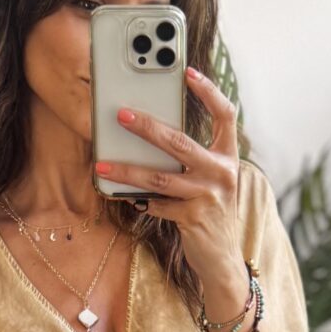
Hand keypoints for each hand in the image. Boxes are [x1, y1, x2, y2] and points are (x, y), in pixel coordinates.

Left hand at [94, 64, 244, 301]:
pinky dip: (137, 200)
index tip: (187, 72)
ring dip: (127, 171)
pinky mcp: (193, 218)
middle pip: (179, 142)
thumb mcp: (210, 181)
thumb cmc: (210, 213)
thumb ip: (192, 159)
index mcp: (228, 157)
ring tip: (102, 165)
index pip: (225, 115)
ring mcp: (209, 196)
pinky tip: (122, 196)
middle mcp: (222, 173)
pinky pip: (157, 204)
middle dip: (146, 127)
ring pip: (159, 177)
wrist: (222, 259)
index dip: (208, 91)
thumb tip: (151, 136)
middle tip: (120, 115)